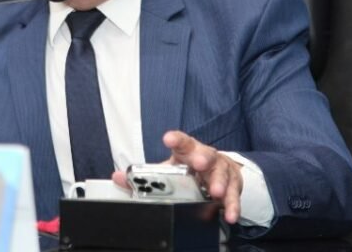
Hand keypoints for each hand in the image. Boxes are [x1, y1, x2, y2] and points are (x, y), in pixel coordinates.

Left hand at [111, 130, 243, 223]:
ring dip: (219, 182)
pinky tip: (230, 214)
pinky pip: (234, 196)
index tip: (168, 138)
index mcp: (189, 151)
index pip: (182, 142)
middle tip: (198, 163)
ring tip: (216, 191)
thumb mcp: (169, 169)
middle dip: (203, 158)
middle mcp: (206, 157)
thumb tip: (117, 177)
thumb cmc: (191, 168)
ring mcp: (222, 171)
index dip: (176, 139)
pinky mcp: (233, 186)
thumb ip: (144, 175)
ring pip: (222, 174)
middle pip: (206, 154)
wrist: (219, 172)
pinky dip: (232, 205)